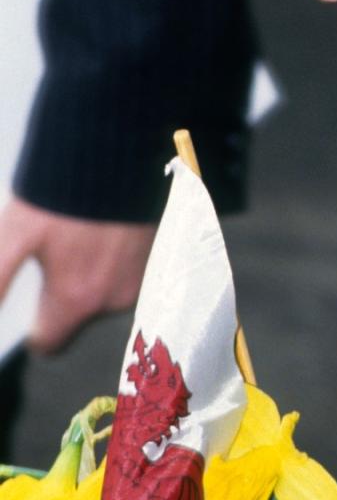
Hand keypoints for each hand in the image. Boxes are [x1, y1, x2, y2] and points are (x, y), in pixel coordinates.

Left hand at [0, 196, 154, 352]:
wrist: (123, 157)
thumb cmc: (66, 195)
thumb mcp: (15, 233)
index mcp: (75, 300)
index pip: (49, 342)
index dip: (35, 327)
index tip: (31, 307)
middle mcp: (112, 300)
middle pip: (79, 316)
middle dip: (67, 294)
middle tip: (57, 256)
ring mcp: (140, 281)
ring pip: (106, 296)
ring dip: (95, 276)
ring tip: (86, 239)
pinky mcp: (158, 260)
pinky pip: (130, 276)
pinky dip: (119, 261)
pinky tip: (109, 234)